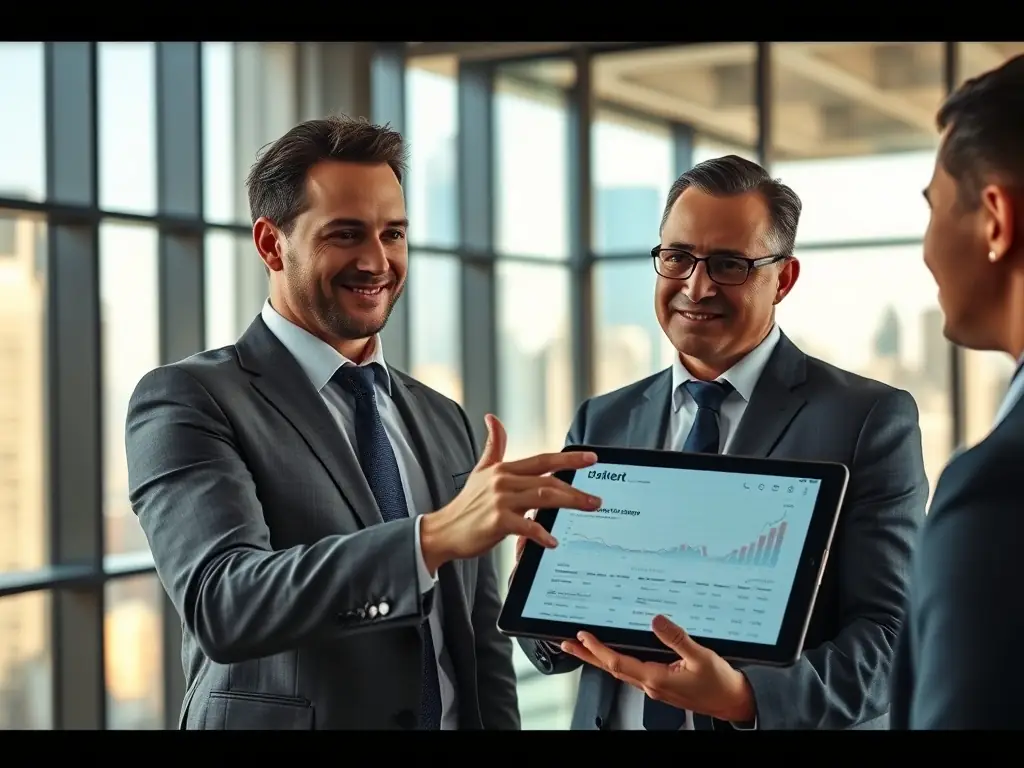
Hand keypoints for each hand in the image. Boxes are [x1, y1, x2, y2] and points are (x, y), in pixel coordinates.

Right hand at [420, 414, 601, 572]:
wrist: (444, 531)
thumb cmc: (467, 504)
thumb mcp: (481, 470)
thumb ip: (493, 445)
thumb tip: (492, 418)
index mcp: (504, 469)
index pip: (543, 460)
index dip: (568, 458)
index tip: (591, 458)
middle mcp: (504, 481)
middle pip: (548, 480)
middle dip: (576, 488)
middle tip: (597, 498)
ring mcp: (500, 501)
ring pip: (543, 498)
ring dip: (569, 503)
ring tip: (589, 508)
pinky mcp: (497, 522)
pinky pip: (526, 527)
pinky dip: (541, 534)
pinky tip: (553, 541)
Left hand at [560, 614, 756, 722]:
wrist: (732, 701)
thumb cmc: (719, 684)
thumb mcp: (701, 656)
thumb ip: (677, 638)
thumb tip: (656, 620)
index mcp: (656, 678)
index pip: (617, 663)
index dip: (598, 649)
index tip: (582, 636)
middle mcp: (650, 684)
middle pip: (610, 668)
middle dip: (587, 655)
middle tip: (567, 643)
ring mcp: (654, 686)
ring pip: (619, 671)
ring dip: (599, 658)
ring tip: (583, 646)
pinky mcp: (660, 684)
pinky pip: (631, 671)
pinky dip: (616, 661)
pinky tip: (614, 654)